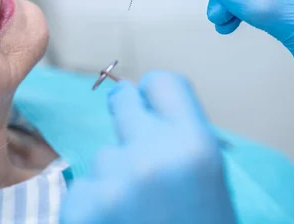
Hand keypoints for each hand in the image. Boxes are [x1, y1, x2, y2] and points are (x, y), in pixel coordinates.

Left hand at [60, 71, 234, 223]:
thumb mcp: (211, 183)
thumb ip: (181, 140)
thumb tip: (149, 109)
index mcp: (194, 145)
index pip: (161, 82)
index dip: (154, 95)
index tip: (150, 106)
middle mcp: (151, 154)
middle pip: (122, 101)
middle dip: (128, 121)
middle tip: (137, 153)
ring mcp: (112, 181)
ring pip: (102, 155)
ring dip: (113, 176)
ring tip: (135, 213)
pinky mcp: (82, 208)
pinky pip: (83, 187)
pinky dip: (94, 206)